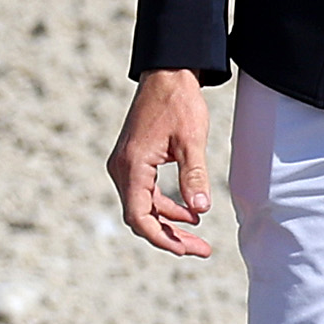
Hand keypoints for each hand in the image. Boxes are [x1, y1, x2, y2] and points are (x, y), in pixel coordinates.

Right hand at [106, 68, 218, 258]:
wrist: (166, 73)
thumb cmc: (179, 103)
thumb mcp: (191, 140)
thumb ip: (194, 175)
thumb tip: (201, 209)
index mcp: (132, 166)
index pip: (140, 216)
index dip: (161, 238)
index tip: (185, 250)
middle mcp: (121, 169)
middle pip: (140, 217)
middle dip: (169, 237)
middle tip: (201, 250)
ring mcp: (124, 166)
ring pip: (143, 208)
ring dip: (169, 224)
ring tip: (199, 238)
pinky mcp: (132, 162)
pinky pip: (145, 194)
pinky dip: (165, 206)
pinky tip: (190, 212)